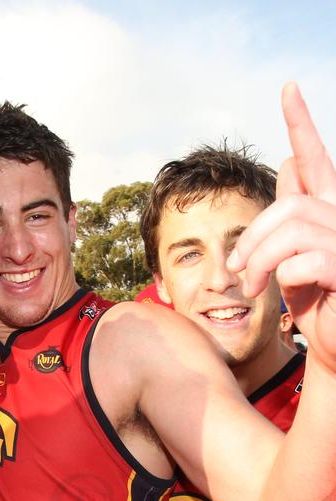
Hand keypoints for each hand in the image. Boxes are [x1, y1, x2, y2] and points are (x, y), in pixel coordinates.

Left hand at [227, 83, 335, 366]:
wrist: (335, 348)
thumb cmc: (317, 305)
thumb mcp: (293, 259)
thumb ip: (289, 219)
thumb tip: (285, 165)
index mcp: (331, 210)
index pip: (315, 159)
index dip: (301, 124)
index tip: (287, 89)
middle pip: (288, 204)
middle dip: (253, 238)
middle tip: (237, 270)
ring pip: (292, 228)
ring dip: (260, 260)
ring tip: (252, 286)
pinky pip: (301, 260)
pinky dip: (280, 278)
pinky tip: (284, 295)